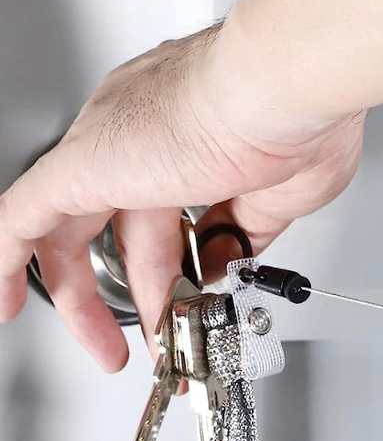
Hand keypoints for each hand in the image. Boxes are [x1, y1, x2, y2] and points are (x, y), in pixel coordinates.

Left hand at [0, 23, 365, 371]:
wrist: (283, 89)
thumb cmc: (295, 122)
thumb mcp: (276, 197)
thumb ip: (243, 232)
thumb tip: (225, 262)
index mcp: (193, 136)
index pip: (164, 208)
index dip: (174, 259)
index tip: (190, 292)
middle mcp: (145, 135)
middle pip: (119, 229)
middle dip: (140, 294)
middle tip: (157, 337)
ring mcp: (112, 148)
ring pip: (71, 232)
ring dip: (88, 303)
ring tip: (113, 352)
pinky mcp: (84, 165)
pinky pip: (20, 219)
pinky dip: (6, 263)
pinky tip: (5, 298)